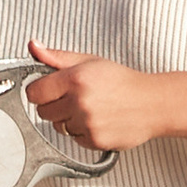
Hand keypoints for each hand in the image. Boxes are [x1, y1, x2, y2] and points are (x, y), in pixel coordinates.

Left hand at [24, 41, 168, 151]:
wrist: (152, 103)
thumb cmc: (122, 81)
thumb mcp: (89, 61)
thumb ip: (57, 57)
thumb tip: (33, 46)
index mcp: (75, 78)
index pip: (34, 92)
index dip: (39, 91)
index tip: (48, 89)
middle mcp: (79, 102)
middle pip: (43, 112)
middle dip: (54, 106)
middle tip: (74, 98)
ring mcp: (87, 123)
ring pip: (58, 127)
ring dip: (69, 120)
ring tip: (90, 109)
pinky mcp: (94, 140)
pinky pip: (74, 139)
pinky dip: (82, 132)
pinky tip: (98, 120)